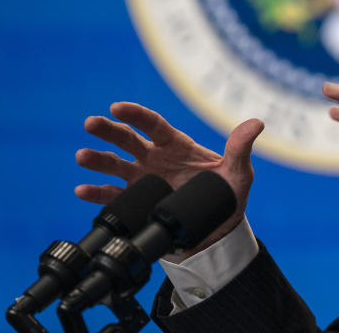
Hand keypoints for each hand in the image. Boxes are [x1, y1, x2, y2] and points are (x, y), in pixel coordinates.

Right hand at [75, 102, 263, 256]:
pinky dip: (98, 195)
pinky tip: (83, 190)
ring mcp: (143, 181)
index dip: (136, 115)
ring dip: (98, 161)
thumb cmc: (228, 195)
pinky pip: (114, 198)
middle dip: (109, 131)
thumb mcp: (238, 172)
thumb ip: (241, 148)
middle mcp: (155, 159)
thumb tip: (256, 123)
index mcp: (176, 145)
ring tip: (82, 156)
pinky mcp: (138, 204)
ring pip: (115, 167)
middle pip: (128, 140)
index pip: (153, 125)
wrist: (218, 232)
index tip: (117, 107)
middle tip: (91, 123)